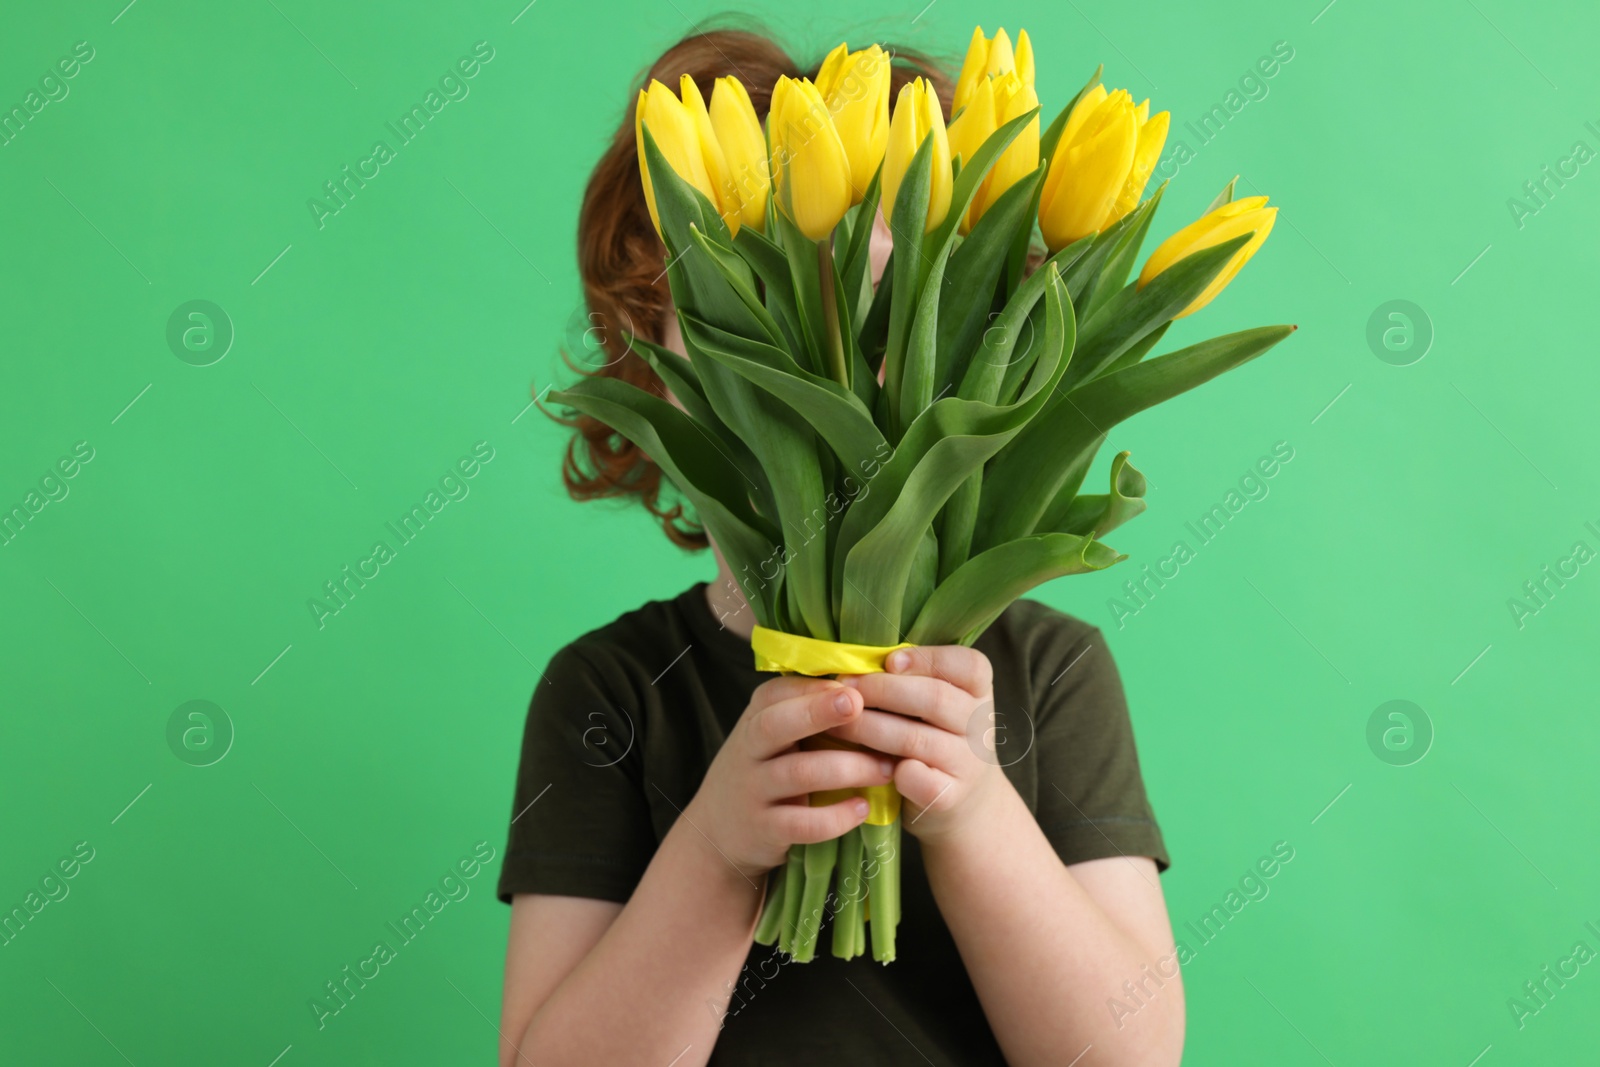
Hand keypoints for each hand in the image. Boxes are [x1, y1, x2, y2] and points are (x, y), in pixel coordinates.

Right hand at [685, 675, 896, 879]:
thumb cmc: (764, 769)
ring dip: (847, 768)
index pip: (778, 692)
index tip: (854, 686)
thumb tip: (870, 682)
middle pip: (776, 724)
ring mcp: (754, 789)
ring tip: (887, 768)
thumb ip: (806, 711)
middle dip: (817, 712)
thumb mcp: (772, 734)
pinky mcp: (764, 829)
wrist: (717, 828)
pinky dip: (835, 817)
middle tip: (858, 704)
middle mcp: (750, 748)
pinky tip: (863, 809)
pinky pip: (800, 823)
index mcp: (756, 717)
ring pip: (798, 773)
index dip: (815, 688)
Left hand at [828, 646, 1006, 845]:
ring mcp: (969, 763)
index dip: (928, 659)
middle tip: (845, 688)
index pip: (968, 665)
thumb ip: (910, 680)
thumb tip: (855, 661)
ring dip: (868, 728)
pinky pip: (916, 779)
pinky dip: (888, 770)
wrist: (966, 802)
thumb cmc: (935, 736)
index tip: (889, 661)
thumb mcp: (936, 703)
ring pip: (915, 739)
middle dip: (882, 690)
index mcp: (979, 691)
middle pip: (935, 698)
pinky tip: (863, 763)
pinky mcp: (950, 797)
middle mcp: (980, 725)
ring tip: (836, 722)